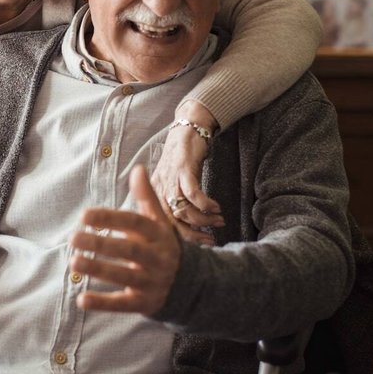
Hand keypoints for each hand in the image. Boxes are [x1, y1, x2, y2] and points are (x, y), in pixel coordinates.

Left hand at [68, 165, 182, 315]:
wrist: (190, 284)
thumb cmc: (162, 246)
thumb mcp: (158, 222)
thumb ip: (146, 197)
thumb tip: (138, 168)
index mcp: (158, 235)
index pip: (134, 224)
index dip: (110, 219)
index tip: (84, 216)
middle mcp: (157, 258)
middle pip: (129, 250)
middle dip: (100, 244)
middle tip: (73, 238)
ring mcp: (151, 282)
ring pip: (124, 276)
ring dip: (98, 270)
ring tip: (74, 262)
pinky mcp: (144, 303)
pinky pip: (122, 304)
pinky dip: (102, 303)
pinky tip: (81, 299)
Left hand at [150, 102, 223, 244]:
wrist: (187, 130)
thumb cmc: (182, 159)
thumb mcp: (174, 182)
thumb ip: (177, 202)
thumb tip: (190, 226)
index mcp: (154, 195)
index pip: (163, 224)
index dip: (182, 238)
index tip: (200, 243)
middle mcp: (158, 189)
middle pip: (172, 222)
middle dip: (193, 233)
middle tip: (210, 239)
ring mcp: (170, 179)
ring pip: (183, 209)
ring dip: (203, 219)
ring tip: (218, 221)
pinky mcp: (182, 169)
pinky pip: (192, 193)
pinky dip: (205, 204)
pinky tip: (216, 208)